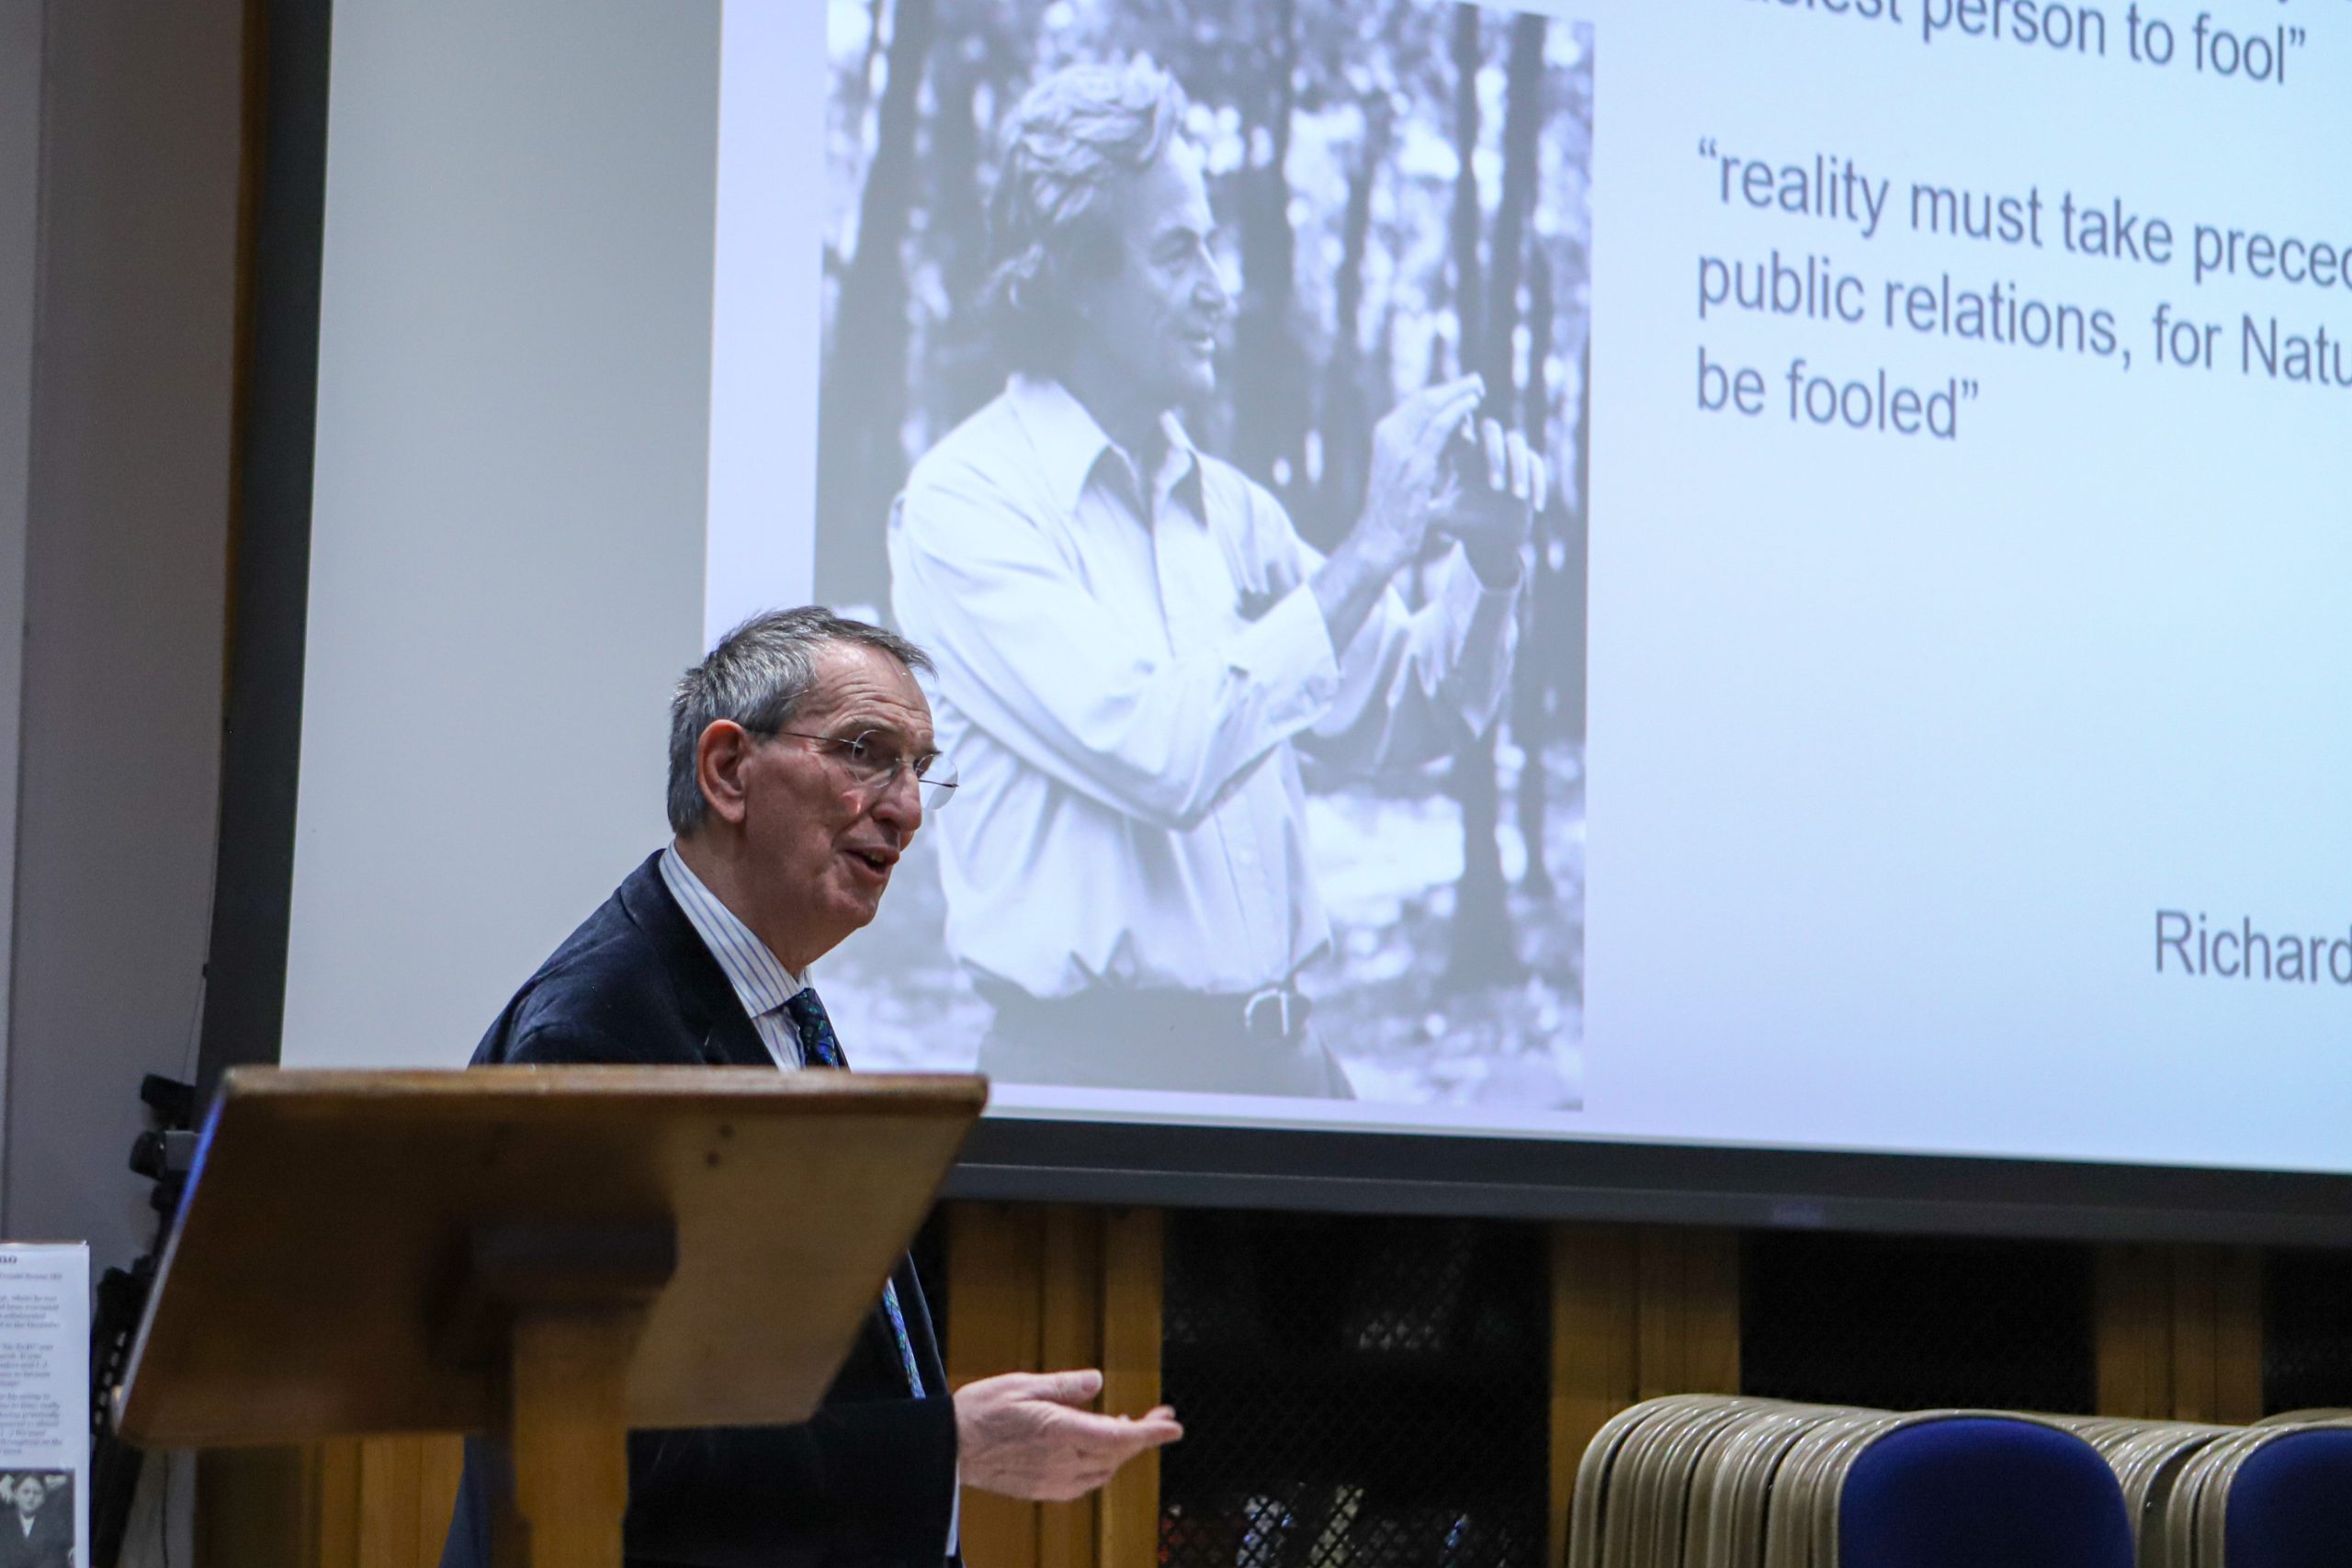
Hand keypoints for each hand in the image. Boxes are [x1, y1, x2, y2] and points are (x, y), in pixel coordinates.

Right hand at [954, 1369, 1182, 1501]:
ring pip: (1102, 1471)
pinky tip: (1093, 1450)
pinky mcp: (1041, 1490)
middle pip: (1116, 1455)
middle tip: (1158, 1416)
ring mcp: (1052, 1481)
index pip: (1119, 1438)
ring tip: (1122, 1426)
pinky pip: (1083, 1483)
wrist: (947, 1448)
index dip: (1151, 1434)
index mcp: (1061, 1433)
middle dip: (1141, 1436)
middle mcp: (1062, 1462)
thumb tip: (1097, 1382)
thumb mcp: (1024, 1384)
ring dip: (1119, 1450)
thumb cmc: (981, 1412)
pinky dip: (1099, 1466)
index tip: (1174, 1427)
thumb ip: (1065, 1386)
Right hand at [1350, 375, 1488, 574]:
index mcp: (1384, 438)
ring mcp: (1400, 449)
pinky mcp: (1415, 464)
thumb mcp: (1401, 477)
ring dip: (1458, 394)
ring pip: (1432, 408)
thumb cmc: (1393, 515)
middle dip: (1452, 388)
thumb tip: (1440, 441)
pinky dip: (1457, 411)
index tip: (1462, 389)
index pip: (1415, 405)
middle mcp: (1388, 438)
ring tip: (1478, 388)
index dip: (1441, 393)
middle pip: (1424, 400)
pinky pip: (1440, 428)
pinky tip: (1473, 405)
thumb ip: (1415, 456)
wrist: (1379, 542)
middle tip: (1475, 381)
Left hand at [1432, 417, 1547, 580]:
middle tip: (1494, 484)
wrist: (1489, 538)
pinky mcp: (1529, 469)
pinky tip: (1534, 503)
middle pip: (1491, 429)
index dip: (1462, 430)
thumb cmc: (1461, 523)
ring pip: (1516, 442)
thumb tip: (1395, 512)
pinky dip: (1536, 482)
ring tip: (1513, 495)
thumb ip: (1422, 509)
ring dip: (1516, 467)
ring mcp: (1510, 457)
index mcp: (1462, 455)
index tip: (1462, 444)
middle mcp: (1486, 450)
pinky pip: (1537, 465)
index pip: (1461, 430)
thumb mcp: (1439, 517)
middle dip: (1493, 451)